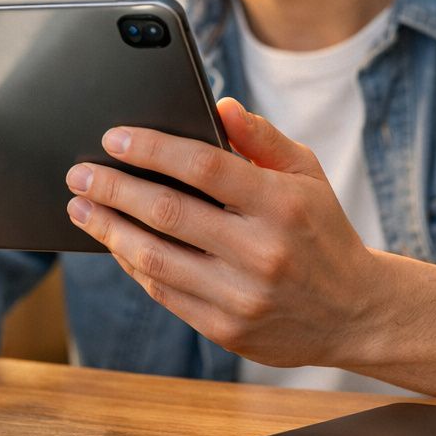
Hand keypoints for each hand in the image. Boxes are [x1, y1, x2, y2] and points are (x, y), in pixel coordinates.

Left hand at [63, 97, 379, 368]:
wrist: (356, 312)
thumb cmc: (321, 231)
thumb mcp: (307, 174)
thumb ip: (262, 138)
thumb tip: (220, 105)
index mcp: (281, 204)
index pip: (203, 166)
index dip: (152, 148)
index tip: (113, 138)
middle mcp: (261, 251)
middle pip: (167, 212)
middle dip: (113, 189)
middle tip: (79, 174)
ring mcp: (242, 295)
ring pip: (154, 257)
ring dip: (109, 229)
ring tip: (81, 208)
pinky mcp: (227, 329)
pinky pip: (164, 292)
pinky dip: (132, 265)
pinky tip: (114, 243)